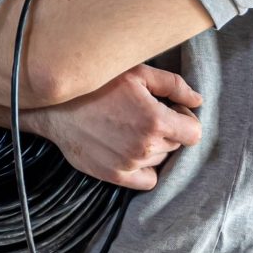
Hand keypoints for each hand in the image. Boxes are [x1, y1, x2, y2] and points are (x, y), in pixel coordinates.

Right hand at [21, 65, 201, 189]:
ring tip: (128, 127)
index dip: (184, 118)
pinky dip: (145, 168)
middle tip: (142, 114)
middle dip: (167, 130)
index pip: (194, 132)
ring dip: (153, 146)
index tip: (169, 110)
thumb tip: (198, 101)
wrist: (54, 107)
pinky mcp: (115, 175)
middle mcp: (146, 146)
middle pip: (176, 144)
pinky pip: (148, 180)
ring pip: (160, 159)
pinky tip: (129, 149)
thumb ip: (173, 85)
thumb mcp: (137, 72)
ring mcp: (130, 164)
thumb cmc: (95, 85)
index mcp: (156, 121)